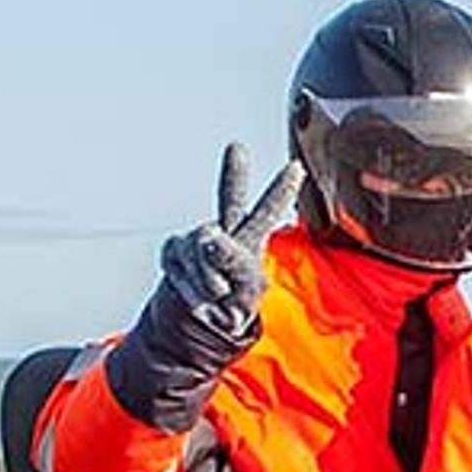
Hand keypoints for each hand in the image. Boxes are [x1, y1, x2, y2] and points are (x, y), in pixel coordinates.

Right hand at [153, 140, 299, 345]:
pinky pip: (181, 265)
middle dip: (235, 174)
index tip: (297, 168)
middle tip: (238, 148)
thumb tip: (209, 236)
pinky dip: (192, 286)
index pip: (267, 213)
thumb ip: (234, 261)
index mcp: (250, 239)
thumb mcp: (246, 289)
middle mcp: (224, 231)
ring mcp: (197, 239)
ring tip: (218, 293)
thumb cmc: (233, 302)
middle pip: (230, 200)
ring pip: (203, 249)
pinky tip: (199, 293)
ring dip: (210, 278)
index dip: (281, 191)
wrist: (201, 322)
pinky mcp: (174, 249)